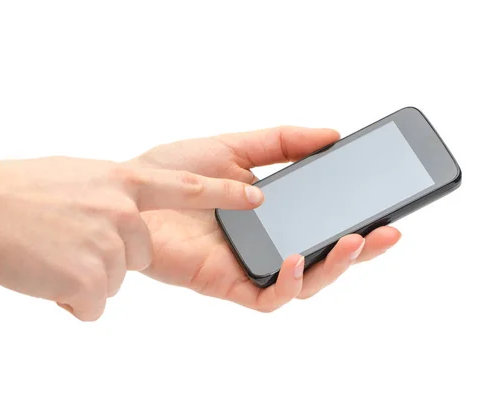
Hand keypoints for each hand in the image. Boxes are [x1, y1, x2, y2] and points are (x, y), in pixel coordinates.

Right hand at [0, 154, 262, 320]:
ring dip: (81, 277)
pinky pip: (91, 304)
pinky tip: (44, 275)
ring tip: (48, 255)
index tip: (255, 196)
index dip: (223, 193)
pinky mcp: (93, 281)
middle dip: (107, 256)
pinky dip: (67, 298)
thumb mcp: (76, 176)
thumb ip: (109, 193)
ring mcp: (111, 246)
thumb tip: (123, 214)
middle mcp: (125, 212)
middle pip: (138, 254)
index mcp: (123, 181)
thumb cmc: (16, 191)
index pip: (187, 187)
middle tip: (67, 242)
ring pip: (110, 281)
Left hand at [131, 126, 400, 311]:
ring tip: (354, 241)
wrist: (128, 192)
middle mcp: (264, 241)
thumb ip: (282, 141)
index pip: (322, 220)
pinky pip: (268, 297)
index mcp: (270, 211)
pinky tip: (296, 260)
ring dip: (335, 267)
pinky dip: (290, 284)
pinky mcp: (226, 283)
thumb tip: (333, 135)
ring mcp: (247, 264)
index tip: (386, 203)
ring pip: (304, 282)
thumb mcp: (235, 145)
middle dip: (361, 248)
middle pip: (323, 255)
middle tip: (388, 230)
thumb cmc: (171, 171)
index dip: (356, 216)